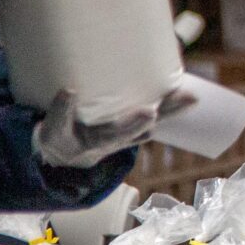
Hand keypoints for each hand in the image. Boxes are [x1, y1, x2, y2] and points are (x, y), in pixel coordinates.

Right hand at [33, 84, 191, 169]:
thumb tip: (69, 90)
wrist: (65, 155)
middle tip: (188, 99)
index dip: (134, 124)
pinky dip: (167, 109)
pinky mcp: (131, 127)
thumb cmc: (58, 139)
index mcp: (98, 142)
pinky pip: (153, 118)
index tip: (150, 112)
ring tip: (191, 96)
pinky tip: (181, 96)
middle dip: (167, 113)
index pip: (118, 134)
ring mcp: (127, 134)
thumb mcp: (52, 131)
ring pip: (154, 122)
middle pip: (146, 127)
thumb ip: (59, 112)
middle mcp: (118, 140)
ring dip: (173, 110)